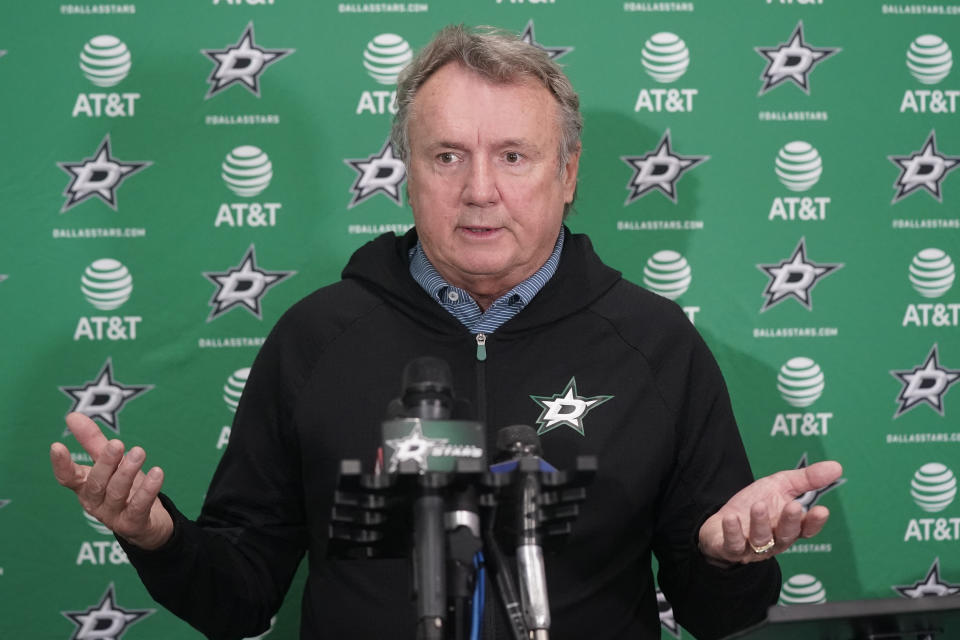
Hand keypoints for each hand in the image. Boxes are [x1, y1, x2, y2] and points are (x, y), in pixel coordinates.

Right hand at [50, 412, 173, 549]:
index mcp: (86, 486)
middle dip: (106, 463)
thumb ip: (93, 442)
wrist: (149, 522)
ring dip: (128, 472)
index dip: (61, 464)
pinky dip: (148, 490)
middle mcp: (96, 502)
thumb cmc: (125, 488)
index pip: (68, 477)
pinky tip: (158, 473)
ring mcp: (113, 515)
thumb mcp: (110, 463)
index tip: (56, 446)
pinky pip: (139, 507)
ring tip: (139, 452)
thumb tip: (72, 415)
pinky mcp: (133, 524)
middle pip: (96, 483)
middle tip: (117, 443)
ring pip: (117, 493)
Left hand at [698, 460, 841, 565]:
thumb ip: (806, 479)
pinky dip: (733, 532)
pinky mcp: (730, 548)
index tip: (822, 510)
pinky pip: (733, 544)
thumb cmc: (755, 503)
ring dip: (760, 523)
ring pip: (761, 539)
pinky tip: (731, 518)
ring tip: (758, 506)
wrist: (722, 520)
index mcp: (789, 526)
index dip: (815, 522)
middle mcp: (774, 540)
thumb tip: (837, 467)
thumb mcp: (780, 486)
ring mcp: (752, 546)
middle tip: (793, 506)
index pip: (806, 528)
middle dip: (790, 521)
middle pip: (786, 535)